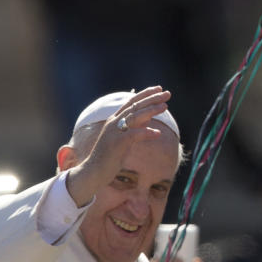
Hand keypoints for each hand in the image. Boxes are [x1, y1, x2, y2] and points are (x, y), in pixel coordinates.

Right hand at [65, 86, 171, 205]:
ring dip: (152, 110)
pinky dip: (147, 132)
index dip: (145, 94)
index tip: (159, 89)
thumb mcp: (123, 139)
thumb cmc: (109, 157)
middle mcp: (114, 122)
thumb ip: (134, 128)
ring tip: (166, 106)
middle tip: (167, 93)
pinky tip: (157, 134)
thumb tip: (147, 119)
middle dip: (152, 98)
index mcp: (114, 120)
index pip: (131, 102)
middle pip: (135, 105)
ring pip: (135, 116)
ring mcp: (114, 132)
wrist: (93, 172)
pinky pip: (135, 135)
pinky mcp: (117, 143)